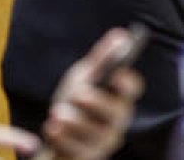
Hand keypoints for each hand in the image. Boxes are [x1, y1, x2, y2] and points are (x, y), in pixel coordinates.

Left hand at [43, 27, 144, 159]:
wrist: (56, 132)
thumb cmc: (76, 101)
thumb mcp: (85, 77)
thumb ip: (102, 59)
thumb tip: (121, 35)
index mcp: (120, 97)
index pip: (133, 89)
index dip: (127, 82)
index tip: (117, 74)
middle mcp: (117, 121)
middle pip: (116, 113)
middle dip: (97, 103)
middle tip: (78, 94)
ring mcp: (104, 143)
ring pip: (95, 135)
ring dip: (74, 123)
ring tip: (56, 114)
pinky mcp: (88, 159)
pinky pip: (78, 154)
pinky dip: (62, 140)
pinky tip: (51, 129)